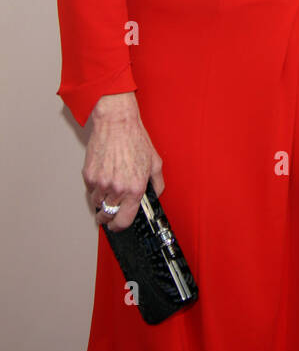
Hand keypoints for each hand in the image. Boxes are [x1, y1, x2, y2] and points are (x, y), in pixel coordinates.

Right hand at [83, 92, 163, 230]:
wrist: (116, 123)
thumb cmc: (135, 139)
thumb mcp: (155, 162)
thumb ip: (157, 184)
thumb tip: (155, 196)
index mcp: (134, 188)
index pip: (124, 221)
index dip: (119, 227)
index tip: (117, 227)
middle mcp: (117, 188)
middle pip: (107, 216)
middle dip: (108, 218)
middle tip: (110, 214)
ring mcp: (101, 183)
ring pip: (97, 204)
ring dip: (102, 202)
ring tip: (109, 190)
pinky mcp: (89, 175)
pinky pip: (90, 191)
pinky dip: (95, 189)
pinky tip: (103, 178)